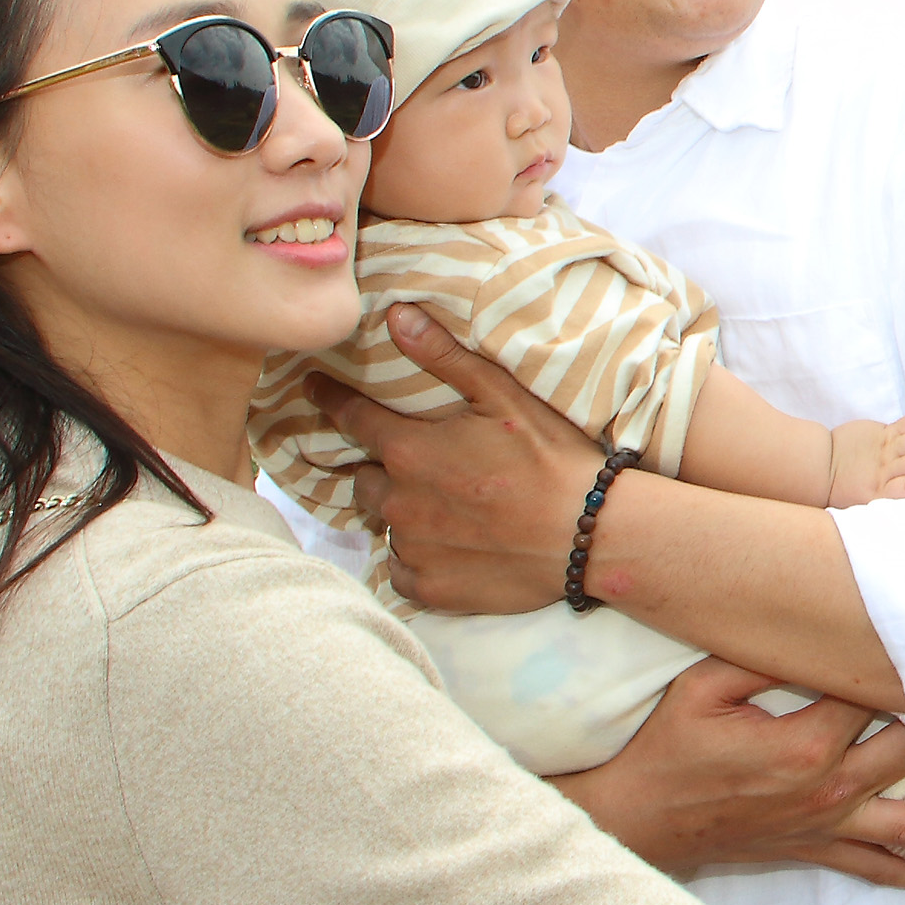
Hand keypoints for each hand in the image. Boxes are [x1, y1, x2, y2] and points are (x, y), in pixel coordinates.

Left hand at [311, 306, 612, 615]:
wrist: (592, 535)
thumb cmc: (553, 460)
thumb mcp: (504, 397)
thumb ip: (445, 357)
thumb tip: (395, 316)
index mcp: (409, 450)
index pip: (350, 417)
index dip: (329, 399)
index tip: (312, 389)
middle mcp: (398, 501)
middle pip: (362, 480)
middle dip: (379, 470)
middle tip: (414, 468)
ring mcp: (412, 548)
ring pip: (384, 525)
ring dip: (401, 514)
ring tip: (440, 510)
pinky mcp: (430, 588)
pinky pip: (401, 569)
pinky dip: (415, 558)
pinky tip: (447, 548)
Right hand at [552, 656, 904, 894]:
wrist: (636, 822)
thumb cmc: (665, 750)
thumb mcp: (702, 688)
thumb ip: (761, 658)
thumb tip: (814, 630)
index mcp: (806, 743)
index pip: (874, 697)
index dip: (903, 669)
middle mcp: (829, 789)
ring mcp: (828, 825)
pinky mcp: (818, 849)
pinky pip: (880, 868)